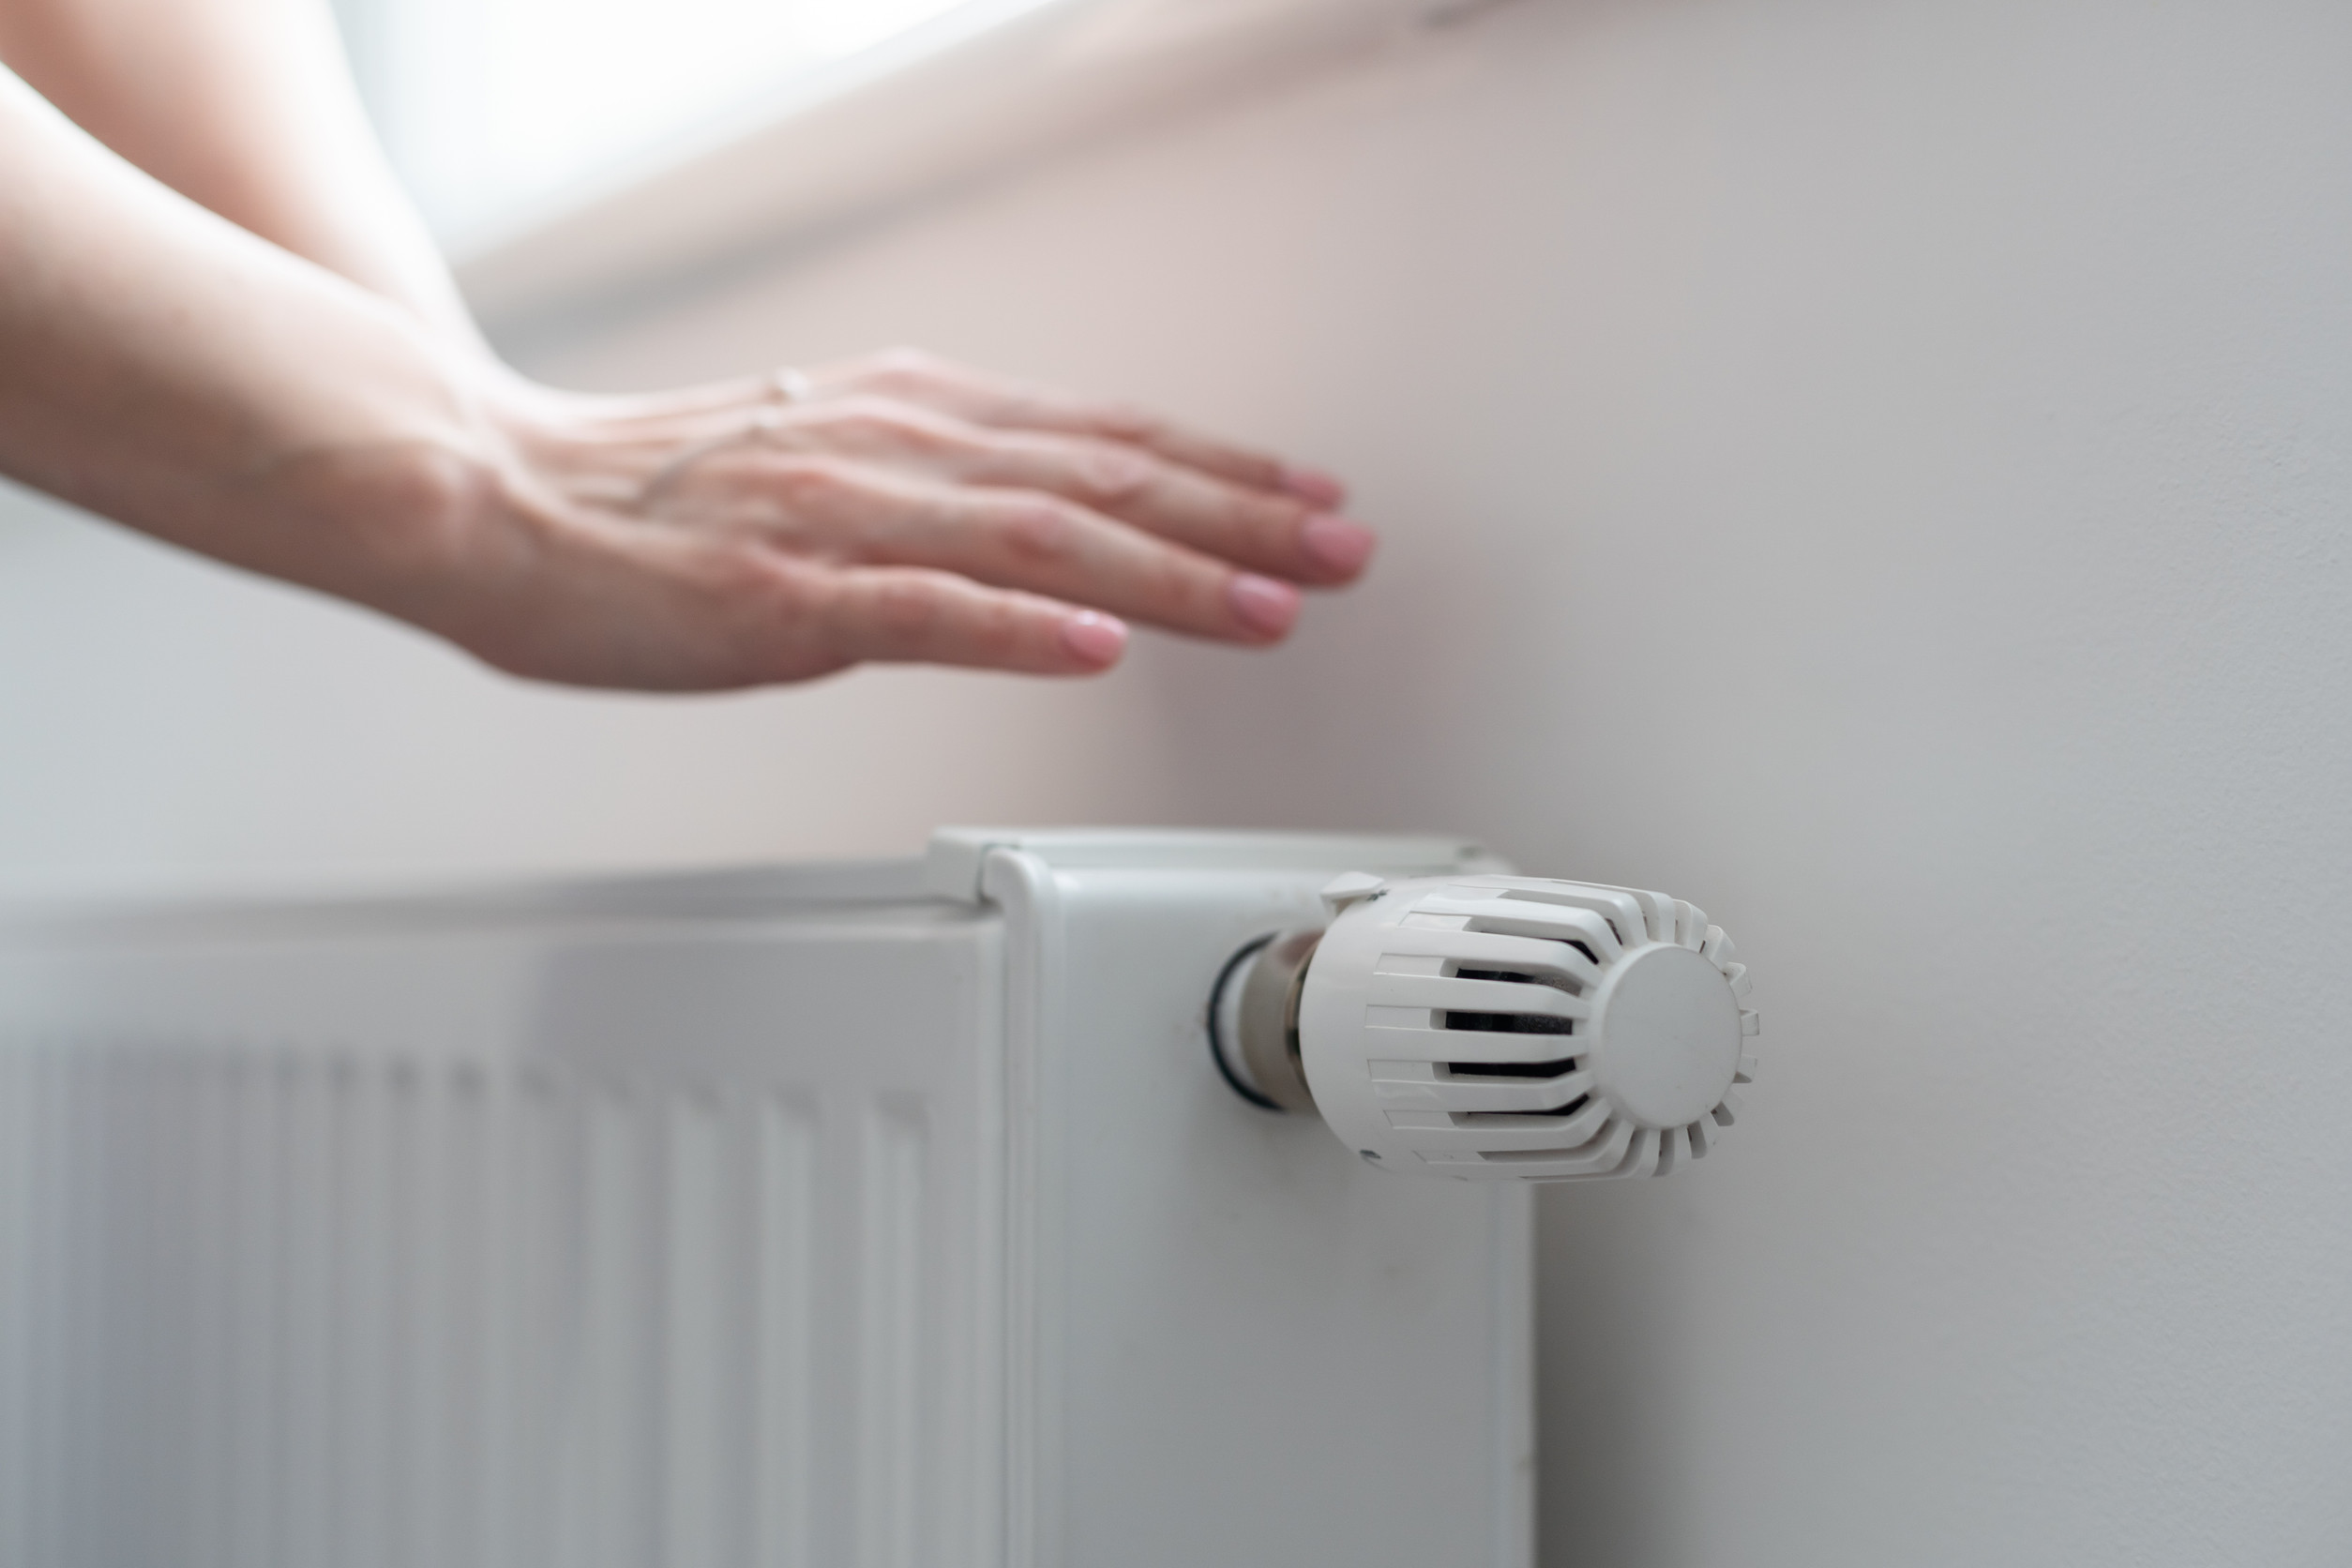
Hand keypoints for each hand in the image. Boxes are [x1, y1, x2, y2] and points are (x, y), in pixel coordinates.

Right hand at [398, 349, 1375, 689]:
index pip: (1097, 439)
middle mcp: (891, 449)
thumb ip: (933, 487)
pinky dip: (1015, 628)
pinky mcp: (778, 598)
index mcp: (905, 419)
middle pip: (1098, 481)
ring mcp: (839, 521)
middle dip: (1238, 516)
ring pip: (1036, 540)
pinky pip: (916, 612)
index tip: (1310, 498)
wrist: (483, 491)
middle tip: (1345, 547)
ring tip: (1268, 602)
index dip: (1218, 469)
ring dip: (1166, 575)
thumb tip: (1040, 532)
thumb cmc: (644, 498)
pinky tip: (1093, 649)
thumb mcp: (819, 460)